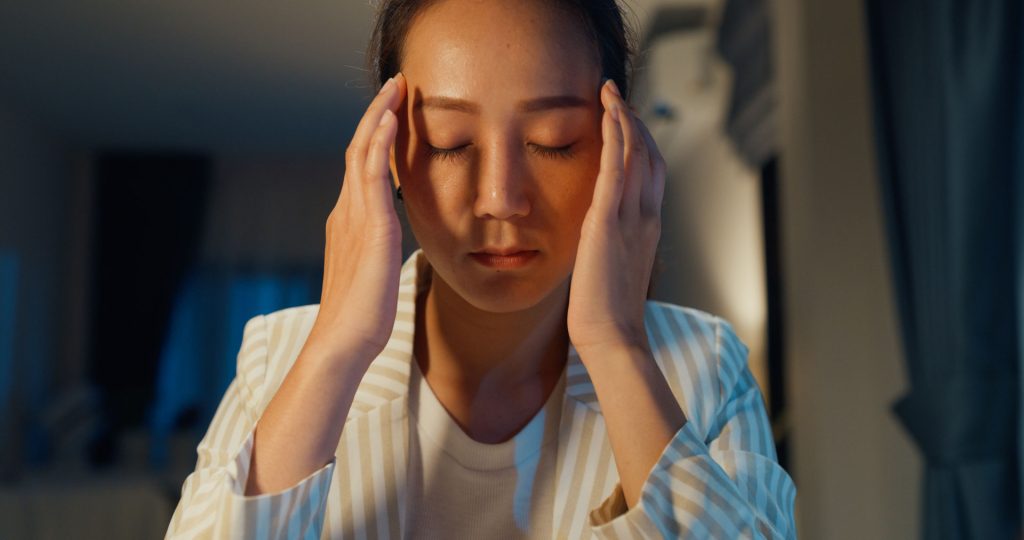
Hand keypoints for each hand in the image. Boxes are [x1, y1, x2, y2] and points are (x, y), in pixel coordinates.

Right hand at [302, 74, 407, 366]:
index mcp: (349, 223)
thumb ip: (378, 252)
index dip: (376, 137)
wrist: (344, 342)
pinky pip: (371, 174)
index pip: (362, 168)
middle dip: (377, 115)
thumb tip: (390, 247)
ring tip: (396, 89)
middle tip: (395, 85)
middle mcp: (346, 212)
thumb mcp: (373, 275)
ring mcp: (355, 217)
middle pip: (360, 150)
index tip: (392, 111)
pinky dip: (379, 144)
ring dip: (379, 117)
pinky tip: (390, 121)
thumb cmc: (361, 318)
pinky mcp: (369, 227)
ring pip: (363, 153)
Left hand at [567, 80, 665, 356]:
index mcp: (649, 227)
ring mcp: (631, 217)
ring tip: (609, 92)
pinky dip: (615, 136)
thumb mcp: (615, 269)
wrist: (612, 337)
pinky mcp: (608, 221)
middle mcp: (646, 216)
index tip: (627, 121)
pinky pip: (616, 168)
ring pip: (635, 154)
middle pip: (649, 154)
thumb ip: (613, 245)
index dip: (642, 142)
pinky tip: (608, 114)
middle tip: (616, 95)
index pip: (652, 172)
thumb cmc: (609, 314)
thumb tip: (599, 236)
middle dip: (634, 121)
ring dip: (623, 118)